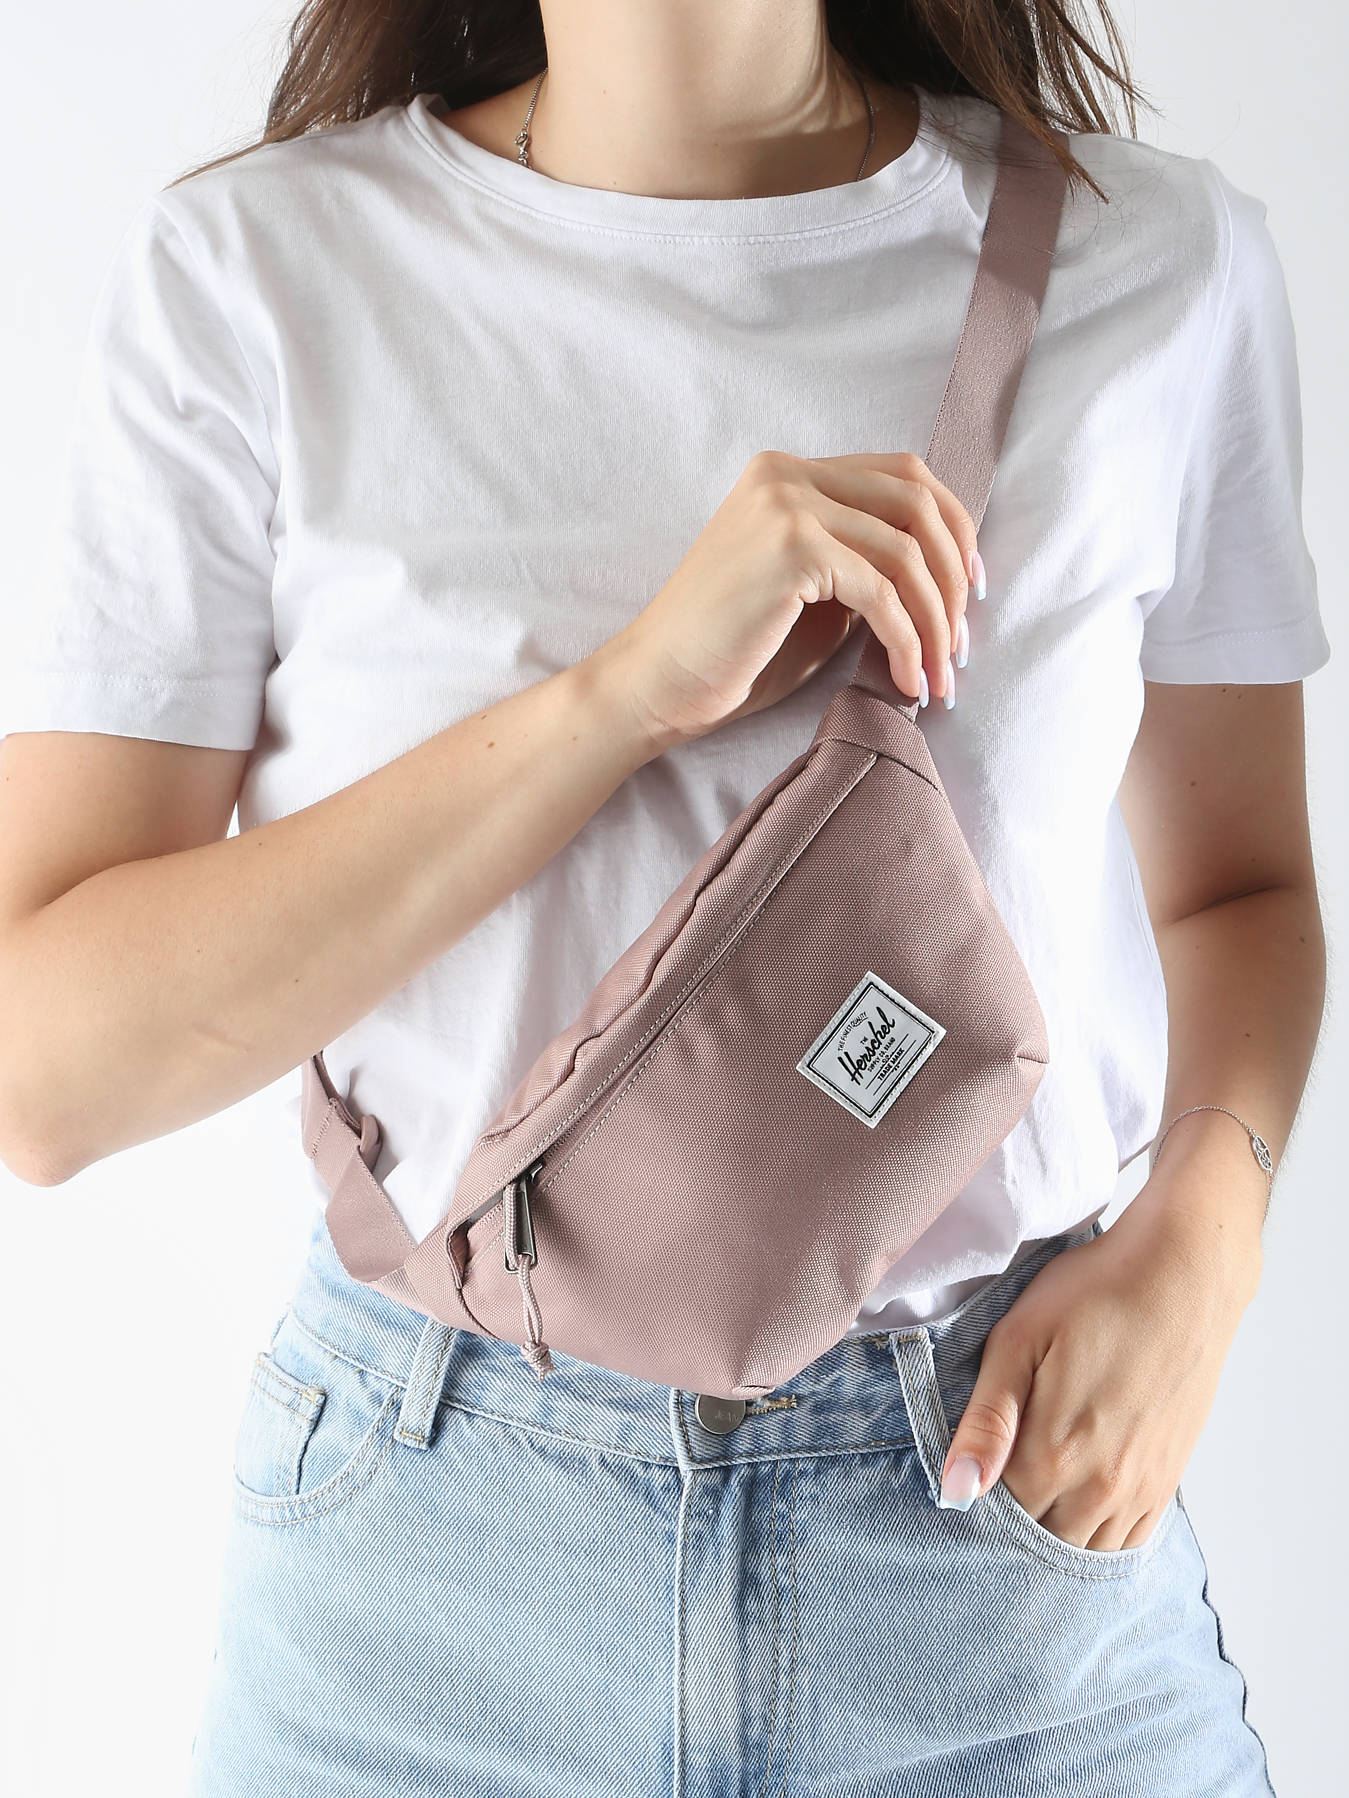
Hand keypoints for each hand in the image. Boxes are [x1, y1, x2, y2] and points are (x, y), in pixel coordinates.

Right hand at [602, 449, 977, 755]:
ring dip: (937, 621)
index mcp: (788, 474)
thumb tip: (939, 579)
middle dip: (955, 573)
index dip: (953, 527)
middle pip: (917, 501)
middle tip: (963, 640)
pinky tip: (909, 681)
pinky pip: (881, 594)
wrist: (654, 684)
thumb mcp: (807, 594)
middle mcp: (787, 475)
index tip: (969, 588)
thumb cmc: (726, 653)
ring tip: (942, 675)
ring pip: (907, 553)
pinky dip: (908, 642)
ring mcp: (786, 505)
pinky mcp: (790, 549)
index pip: (902, 474)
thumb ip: (859, 566)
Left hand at [937, 1185, 1261, 1549]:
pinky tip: (1077, 1509)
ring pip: (1085, 1551)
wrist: (1184, 1275)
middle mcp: (1100, 1487)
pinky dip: (1097, 1538)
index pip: (996, 1518)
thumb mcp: (1018, 1340)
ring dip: (1053, 1536)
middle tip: (995, 1483)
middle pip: (1040, 1542)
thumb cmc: (1092, 1295)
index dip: (974, 1501)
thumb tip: (957, 1491)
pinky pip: (1128, 1542)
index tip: (964, 1475)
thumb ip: (986, 1421)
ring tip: (1032, 1497)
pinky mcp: (1167, 1478)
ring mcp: (1140, 1488)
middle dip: (1010, 1528)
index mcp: (1053, 1455)